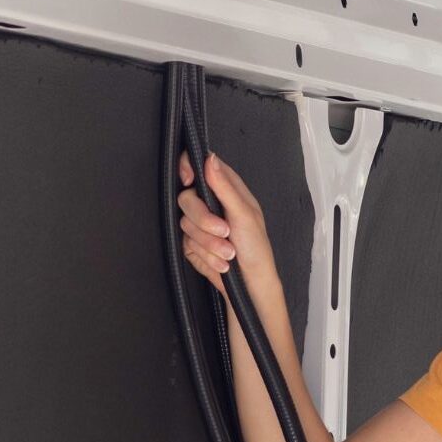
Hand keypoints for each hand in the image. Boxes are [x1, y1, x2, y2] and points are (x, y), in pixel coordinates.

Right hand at [177, 150, 278, 297]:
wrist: (250, 282)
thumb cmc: (256, 247)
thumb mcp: (244, 214)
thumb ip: (224, 187)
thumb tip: (210, 158)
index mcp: (226, 188)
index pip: (198, 165)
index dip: (187, 168)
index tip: (188, 181)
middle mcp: (210, 203)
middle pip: (186, 198)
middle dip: (204, 220)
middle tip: (223, 230)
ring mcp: (199, 224)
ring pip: (185, 223)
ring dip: (209, 243)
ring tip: (229, 252)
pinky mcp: (192, 243)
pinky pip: (187, 243)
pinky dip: (206, 255)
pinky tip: (221, 260)